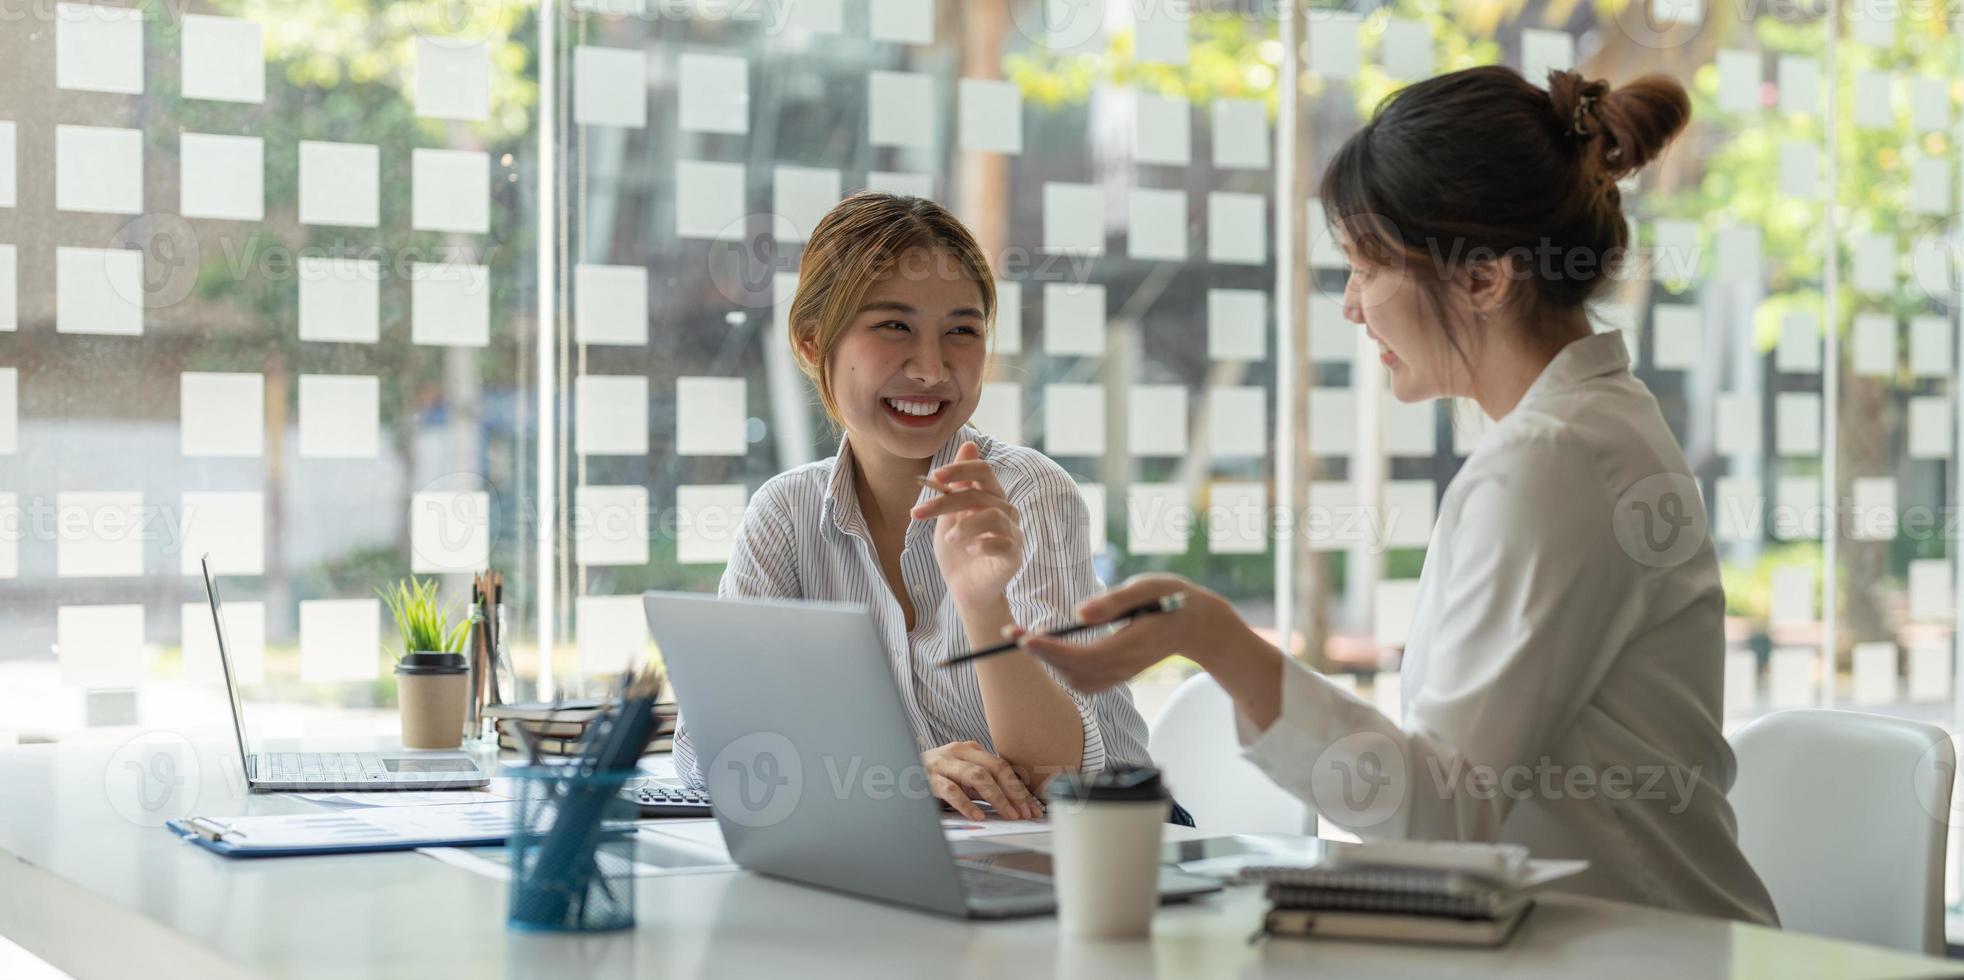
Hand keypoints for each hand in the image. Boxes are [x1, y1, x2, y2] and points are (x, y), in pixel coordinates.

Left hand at [911, 442, 1024, 610]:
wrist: (965, 590)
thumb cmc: (957, 552)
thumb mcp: (949, 516)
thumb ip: (955, 485)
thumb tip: (969, 443)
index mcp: (989, 497)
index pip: (982, 470)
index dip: (960, 468)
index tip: (935, 477)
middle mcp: (1005, 510)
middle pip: (979, 493)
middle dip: (944, 502)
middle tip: (917, 513)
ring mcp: (1012, 533)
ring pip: (992, 515)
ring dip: (964, 526)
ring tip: (948, 539)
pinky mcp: (1014, 555)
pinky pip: (1002, 542)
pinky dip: (982, 544)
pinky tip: (969, 550)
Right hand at [922, 740, 1041, 820]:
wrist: (899, 773)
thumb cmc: (935, 777)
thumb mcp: (962, 776)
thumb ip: (984, 783)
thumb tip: (1015, 801)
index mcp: (970, 749)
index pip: (1003, 766)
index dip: (1021, 788)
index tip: (1033, 808)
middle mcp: (958, 752)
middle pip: (995, 768)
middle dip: (1014, 792)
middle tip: (1025, 813)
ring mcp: (943, 764)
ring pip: (977, 776)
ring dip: (997, 797)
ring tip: (1009, 815)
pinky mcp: (928, 779)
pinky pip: (951, 790)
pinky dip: (967, 804)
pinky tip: (978, 815)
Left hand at [1005, 574, 1244, 693]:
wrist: (1198, 625)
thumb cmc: (1171, 597)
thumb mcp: (1147, 587)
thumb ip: (1114, 601)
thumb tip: (1077, 614)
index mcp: (1132, 645)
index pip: (1083, 656)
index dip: (1050, 650)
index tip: (1023, 637)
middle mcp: (1126, 667)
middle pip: (1074, 671)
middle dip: (1040, 654)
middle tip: (1011, 633)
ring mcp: (1123, 675)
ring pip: (1076, 680)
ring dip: (1049, 662)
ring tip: (1027, 636)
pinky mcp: (1119, 676)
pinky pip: (1084, 681)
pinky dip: (1062, 667)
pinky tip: (1051, 646)